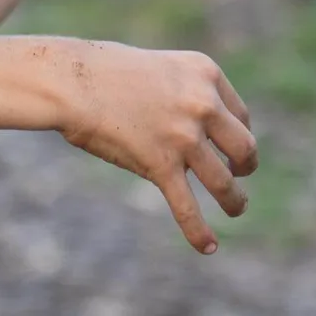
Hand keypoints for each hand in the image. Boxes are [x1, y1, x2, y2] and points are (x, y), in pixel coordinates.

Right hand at [55, 42, 257, 254]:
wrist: (71, 81)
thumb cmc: (102, 71)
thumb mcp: (158, 67)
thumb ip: (180, 92)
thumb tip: (188, 126)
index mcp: (204, 73)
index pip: (240, 115)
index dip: (237, 135)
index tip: (229, 147)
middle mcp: (203, 104)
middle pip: (245, 147)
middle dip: (245, 166)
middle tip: (238, 174)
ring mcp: (184, 136)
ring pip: (224, 182)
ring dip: (234, 201)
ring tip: (235, 209)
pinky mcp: (161, 164)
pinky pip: (187, 207)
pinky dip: (199, 232)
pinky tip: (208, 247)